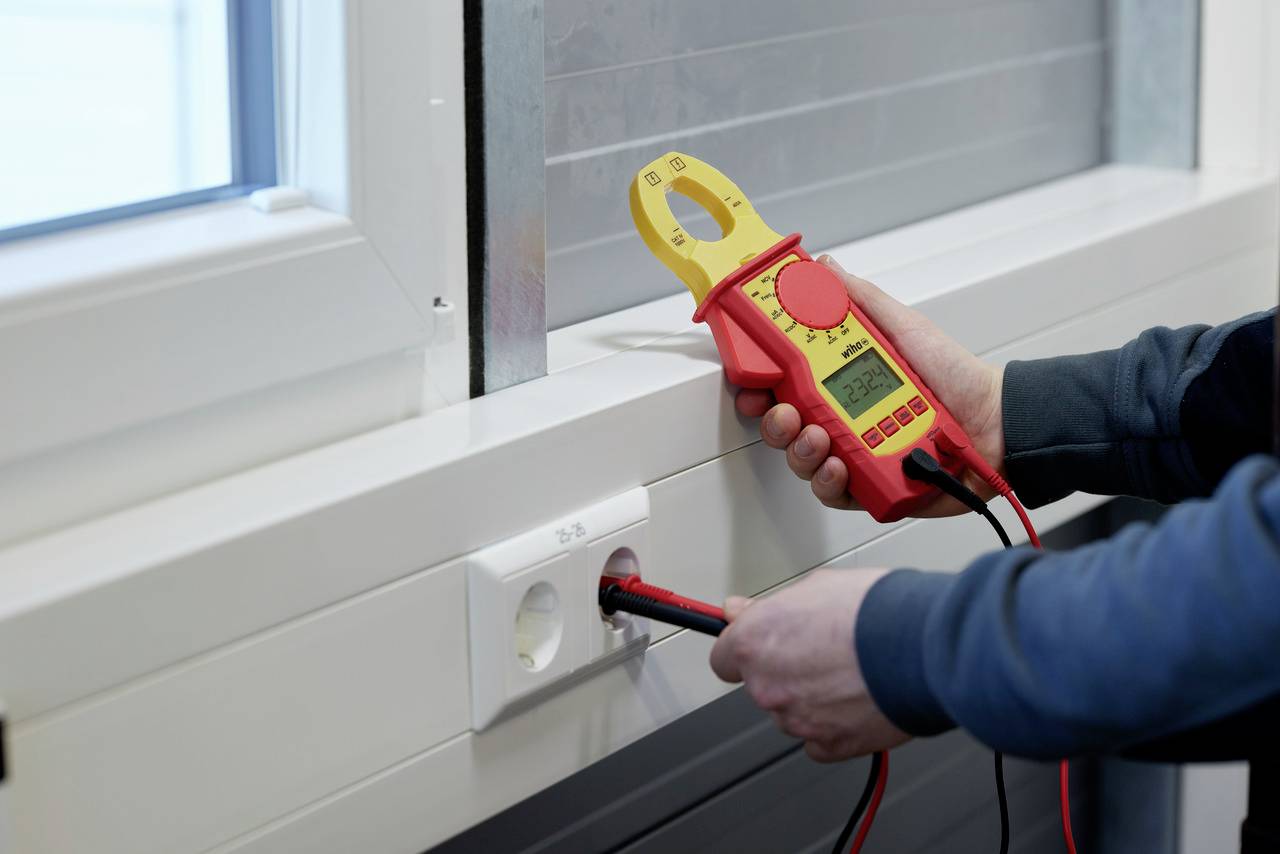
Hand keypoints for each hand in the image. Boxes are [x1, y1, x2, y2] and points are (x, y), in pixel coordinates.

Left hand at [709, 568, 910, 761]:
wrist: (920, 646)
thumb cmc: (874, 610)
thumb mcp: (815, 585)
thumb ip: (768, 607)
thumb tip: (741, 610)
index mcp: (755, 642)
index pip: (724, 658)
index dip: (746, 650)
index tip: (759, 646)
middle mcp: (767, 685)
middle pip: (762, 686)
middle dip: (786, 671)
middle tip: (822, 652)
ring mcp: (796, 720)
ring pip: (792, 713)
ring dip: (811, 698)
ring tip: (849, 673)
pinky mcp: (829, 745)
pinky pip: (818, 742)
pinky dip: (833, 727)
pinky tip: (854, 702)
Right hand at [736, 256, 1004, 516]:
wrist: (999, 423)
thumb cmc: (957, 377)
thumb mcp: (904, 327)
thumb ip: (861, 300)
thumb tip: (825, 268)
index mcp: (840, 380)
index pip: (783, 382)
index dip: (759, 382)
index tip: (751, 377)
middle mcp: (841, 418)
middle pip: (783, 424)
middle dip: (774, 420)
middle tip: (786, 411)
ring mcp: (853, 454)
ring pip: (803, 460)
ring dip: (800, 450)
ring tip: (821, 437)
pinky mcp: (870, 488)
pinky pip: (833, 492)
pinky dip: (830, 482)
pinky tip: (841, 467)